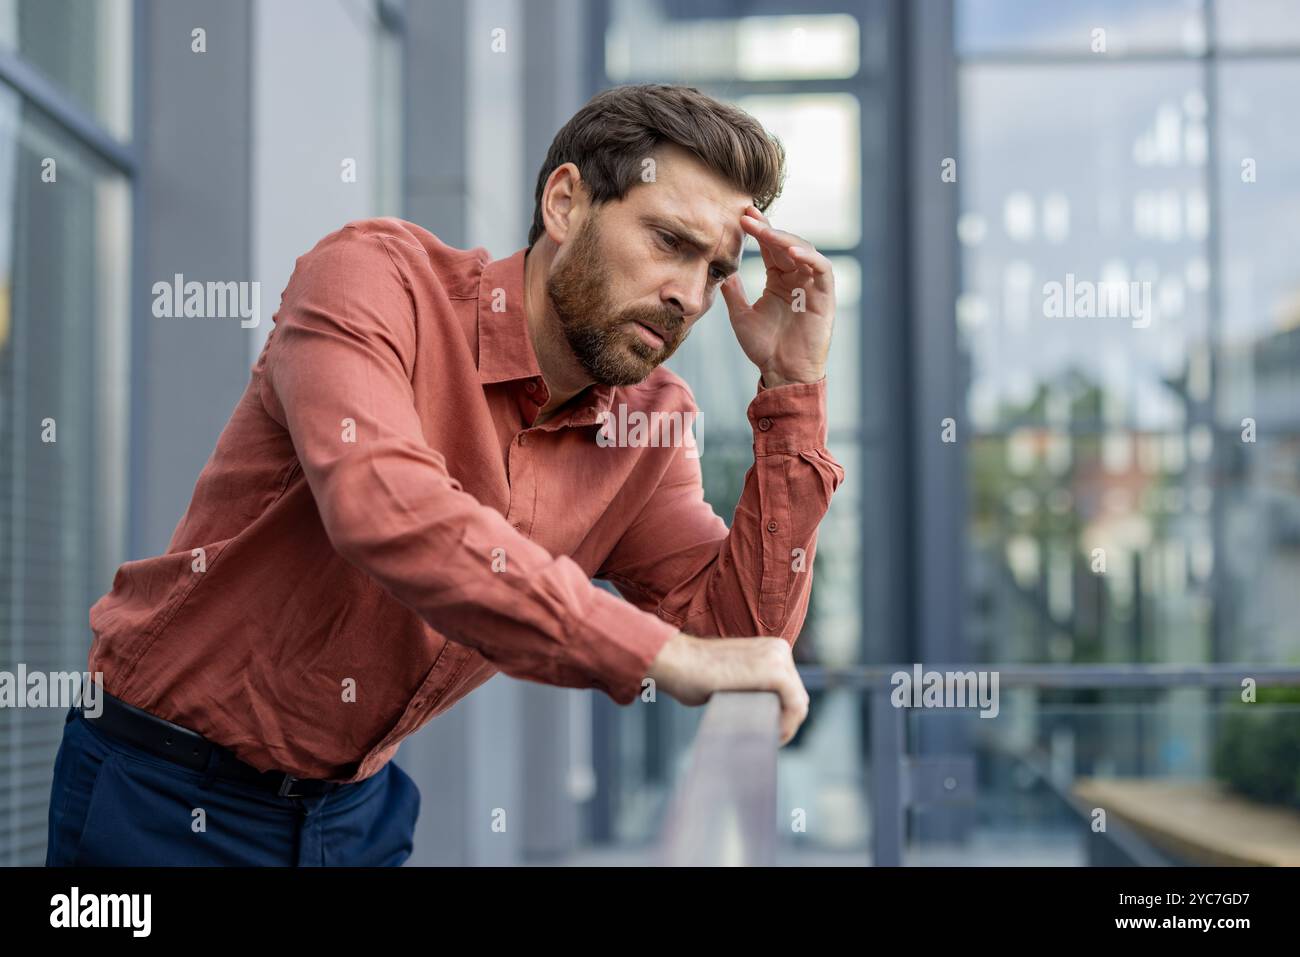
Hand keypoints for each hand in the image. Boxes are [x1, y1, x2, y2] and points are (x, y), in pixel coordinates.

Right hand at [646, 632, 810, 746]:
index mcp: (771, 648)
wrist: (678, 662)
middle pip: (797, 696)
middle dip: (786, 721)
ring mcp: (778, 658)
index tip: (768, 732)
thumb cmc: (695, 673)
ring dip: (786, 726)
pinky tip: (771, 736)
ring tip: (767, 740)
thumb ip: (752, 687)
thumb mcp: (732, 676)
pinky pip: (795, 705)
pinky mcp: (774, 672)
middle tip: (769, 740)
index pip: (790, 689)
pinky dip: (787, 725)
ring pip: (798, 703)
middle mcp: (779, 649)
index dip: (783, 715)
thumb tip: (763, 714)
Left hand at [719, 205, 834, 387]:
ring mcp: (812, 285)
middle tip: (748, 216)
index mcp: (778, 279)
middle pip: (785, 244)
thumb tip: (719, 271)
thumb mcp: (741, 316)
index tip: (740, 216)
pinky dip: (810, 257)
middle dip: (767, 228)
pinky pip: (823, 269)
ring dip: (785, 239)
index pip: (769, 248)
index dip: (758, 231)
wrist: (783, 373)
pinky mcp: (826, 296)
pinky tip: (791, 252)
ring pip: (804, 250)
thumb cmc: (765, 348)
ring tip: (766, 232)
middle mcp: (797, 278)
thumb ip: (733, 292)